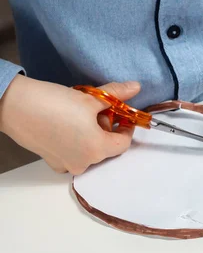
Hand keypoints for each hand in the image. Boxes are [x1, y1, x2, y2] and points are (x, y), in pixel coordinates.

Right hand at [0, 75, 140, 174]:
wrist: (17, 107)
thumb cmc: (55, 104)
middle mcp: (83, 163)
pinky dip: (75, 140)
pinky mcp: (51, 161)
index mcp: (97, 150)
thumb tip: (135, 87)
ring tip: (80, 114)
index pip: (123, 143)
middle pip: (106, 147)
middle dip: (106, 128)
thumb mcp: (91, 98)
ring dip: (91, 133)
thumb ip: (116, 94)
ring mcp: (65, 164)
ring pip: (89, 149)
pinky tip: (67, 124)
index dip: (126, 127)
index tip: (122, 114)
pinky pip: (72, 152)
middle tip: (97, 108)